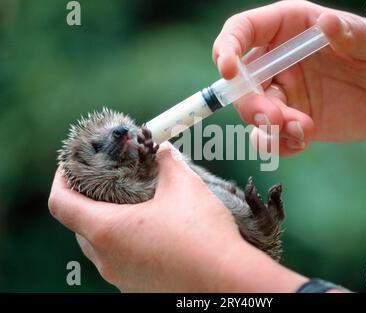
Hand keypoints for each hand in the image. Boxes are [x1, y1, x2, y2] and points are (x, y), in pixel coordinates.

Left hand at [48, 143, 305, 291]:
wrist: (226, 280)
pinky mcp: (138, 288)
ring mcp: (121, 278)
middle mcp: (107, 258)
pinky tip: (153, 233)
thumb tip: (164, 150)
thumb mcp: (185, 186)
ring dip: (108, 225)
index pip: (61, 204)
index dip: (60, 181)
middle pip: (79, 226)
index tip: (71, 168)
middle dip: (86, 202)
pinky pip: (120, 262)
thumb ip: (169, 162)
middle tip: (107, 184)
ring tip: (133, 207)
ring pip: (100, 247)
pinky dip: (125, 244)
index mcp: (107, 230)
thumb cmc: (201, 233)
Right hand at [213, 0, 365, 155]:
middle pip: (241, 81)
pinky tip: (305, 139)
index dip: (227, 46)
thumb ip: (352, 33)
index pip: (243, 30)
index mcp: (289, 27)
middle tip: (275, 119)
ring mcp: (283, 93)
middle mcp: (278, 60)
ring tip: (303, 130)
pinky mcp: (290, 121)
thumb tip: (327, 22)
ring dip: (267, 128)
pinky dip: (279, 144)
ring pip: (252, 113)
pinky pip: (269, 138)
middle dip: (251, 103)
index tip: (227, 69)